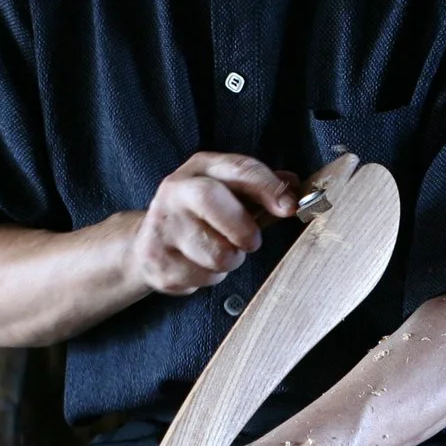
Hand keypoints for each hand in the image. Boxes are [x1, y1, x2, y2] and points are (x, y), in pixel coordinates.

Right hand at [128, 153, 296, 295]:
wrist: (150, 241)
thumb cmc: (202, 215)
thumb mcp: (230, 193)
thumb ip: (261, 190)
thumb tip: (295, 188)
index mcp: (201, 168)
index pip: (238, 168)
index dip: (268, 187)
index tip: (289, 207)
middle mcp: (176, 190)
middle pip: (212, 200)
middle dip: (242, 229)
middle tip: (251, 242)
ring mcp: (162, 225)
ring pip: (214, 252)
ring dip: (230, 260)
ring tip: (220, 252)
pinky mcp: (156, 260)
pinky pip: (201, 277)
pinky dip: (211, 277)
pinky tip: (199, 264)